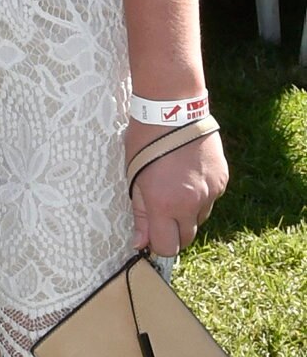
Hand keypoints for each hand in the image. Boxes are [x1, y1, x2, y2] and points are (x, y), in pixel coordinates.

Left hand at [126, 122, 227, 257]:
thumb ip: (140, 213)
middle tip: (162, 211)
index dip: (158, 244)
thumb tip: (139, 243)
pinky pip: (211, 199)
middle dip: (173, 232)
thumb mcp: (133, 176)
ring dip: (188, 213)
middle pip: (187, 238)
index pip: (168, 247)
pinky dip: (201, 196)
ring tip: (175, 187)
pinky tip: (189, 175)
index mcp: (165, 204)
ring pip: (200, 219)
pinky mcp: (223, 180)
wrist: (174, 109)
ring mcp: (211, 192)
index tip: (151, 235)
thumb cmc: (146, 140)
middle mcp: (192, 203)